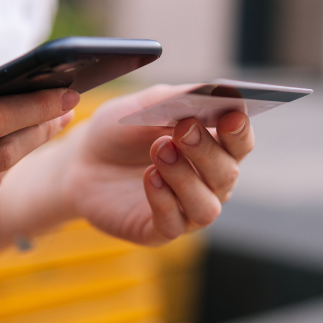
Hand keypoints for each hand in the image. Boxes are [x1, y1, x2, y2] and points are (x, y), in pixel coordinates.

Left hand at [59, 85, 253, 244]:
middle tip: (183, 129)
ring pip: (206, 206)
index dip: (239, 131)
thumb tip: (215, 91)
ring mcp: (186, 210)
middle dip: (206, 150)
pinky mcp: (159, 231)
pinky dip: (164, 200)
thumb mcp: (145, 105)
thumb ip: (179, 99)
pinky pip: (173, 224)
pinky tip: (149, 177)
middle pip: (226, 173)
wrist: (82, 160)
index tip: (231, 116)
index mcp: (214, 148)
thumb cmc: (121, 130)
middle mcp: (208, 183)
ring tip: (160, 150)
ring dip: (186, 178)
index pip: (240, 143)